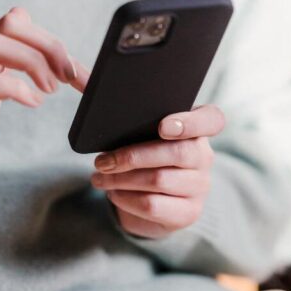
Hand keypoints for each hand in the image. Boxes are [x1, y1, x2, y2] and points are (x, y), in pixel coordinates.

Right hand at [0, 7, 89, 221]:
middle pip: (9, 23)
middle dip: (49, 45)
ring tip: (49, 90)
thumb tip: (45, 67)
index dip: (52, 42)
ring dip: (33, 62)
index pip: (16, 24)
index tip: (76, 72)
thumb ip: (7, 80)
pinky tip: (32, 103)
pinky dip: (15, 89)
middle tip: (70, 77)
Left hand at [91, 105, 225, 238]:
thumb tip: (77, 76)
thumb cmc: (142, 158)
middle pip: (176, 152)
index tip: (164, 126)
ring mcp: (199, 187)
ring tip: (98, 176)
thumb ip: (117, 107)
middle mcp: (204, 157)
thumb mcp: (135, 133)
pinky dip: (125, 198)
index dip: (191, 122)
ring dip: (121, 179)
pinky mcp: (187, 213)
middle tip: (101, 161)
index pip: (212, 119)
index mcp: (197, 130)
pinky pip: (153, 205)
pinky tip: (113, 193)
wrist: (152, 204)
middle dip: (132, 155)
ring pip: (159, 180)